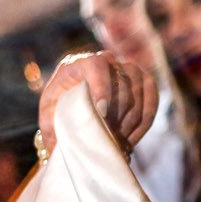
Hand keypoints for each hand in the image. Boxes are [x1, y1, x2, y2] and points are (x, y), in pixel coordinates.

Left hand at [37, 51, 156, 158]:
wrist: (72, 112)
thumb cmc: (56, 115)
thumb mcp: (48, 119)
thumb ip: (53, 125)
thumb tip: (65, 141)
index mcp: (77, 65)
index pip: (96, 65)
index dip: (102, 86)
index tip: (102, 112)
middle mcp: (105, 60)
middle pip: (122, 82)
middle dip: (117, 113)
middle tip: (109, 136)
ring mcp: (126, 68)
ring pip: (140, 88)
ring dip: (131, 119)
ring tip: (117, 141)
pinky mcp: (142, 81)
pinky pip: (152, 97)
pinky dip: (144, 120)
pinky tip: (131, 140)